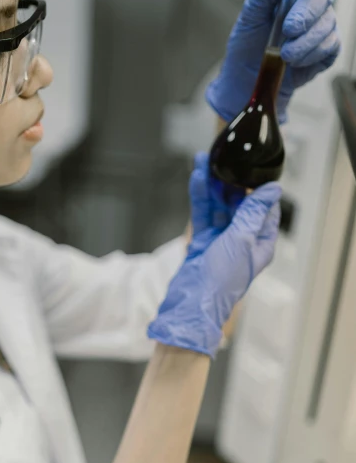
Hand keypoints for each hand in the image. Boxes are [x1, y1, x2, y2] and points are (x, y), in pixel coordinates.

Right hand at [148, 155, 281, 357]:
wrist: (191, 303)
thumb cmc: (221, 280)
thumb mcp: (241, 240)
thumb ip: (253, 212)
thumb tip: (271, 189)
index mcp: (261, 243)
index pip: (265, 209)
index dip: (260, 187)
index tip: (253, 167)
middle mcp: (243, 240)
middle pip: (239, 204)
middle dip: (231, 181)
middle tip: (224, 158)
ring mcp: (221, 240)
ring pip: (218, 205)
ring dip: (212, 184)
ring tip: (204, 160)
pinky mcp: (202, 241)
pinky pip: (202, 213)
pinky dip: (199, 196)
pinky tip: (196, 177)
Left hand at [206, 0, 340, 124]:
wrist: (245, 81)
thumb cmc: (247, 44)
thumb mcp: (252, 12)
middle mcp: (312, 2)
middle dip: (307, 11)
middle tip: (288, 28)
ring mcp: (321, 26)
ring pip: (328, 23)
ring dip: (306, 39)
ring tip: (285, 53)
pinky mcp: (325, 50)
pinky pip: (329, 46)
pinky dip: (311, 54)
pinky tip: (294, 61)